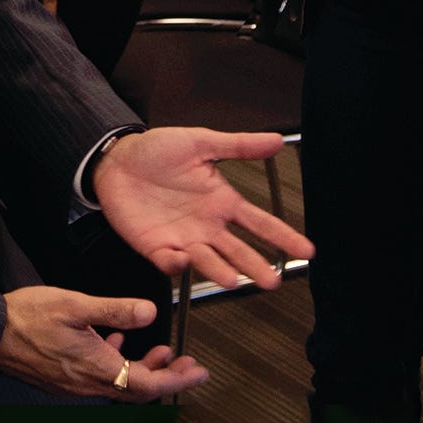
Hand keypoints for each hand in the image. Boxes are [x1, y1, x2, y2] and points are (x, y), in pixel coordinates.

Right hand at [0, 286, 205, 400]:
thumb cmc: (26, 317)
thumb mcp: (75, 304)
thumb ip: (115, 309)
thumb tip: (147, 312)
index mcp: (96, 367)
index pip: (147, 384)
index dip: (177, 380)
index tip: (197, 372)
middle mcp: (88, 383)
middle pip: (139, 390)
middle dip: (168, 378)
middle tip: (186, 366)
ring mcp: (76, 384)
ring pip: (121, 385)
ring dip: (144, 371)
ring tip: (161, 353)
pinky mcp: (65, 379)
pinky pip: (102, 379)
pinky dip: (119, 365)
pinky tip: (117, 344)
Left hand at [94, 128, 315, 291]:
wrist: (116, 159)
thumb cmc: (158, 150)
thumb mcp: (201, 142)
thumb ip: (238, 146)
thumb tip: (277, 140)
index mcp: (222, 201)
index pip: (259, 223)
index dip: (282, 236)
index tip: (306, 251)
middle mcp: (207, 225)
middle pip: (237, 250)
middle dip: (255, 266)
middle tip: (271, 281)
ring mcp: (183, 238)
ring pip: (207, 260)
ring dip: (220, 271)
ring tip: (233, 280)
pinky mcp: (156, 247)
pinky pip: (169, 261)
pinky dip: (175, 264)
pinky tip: (183, 261)